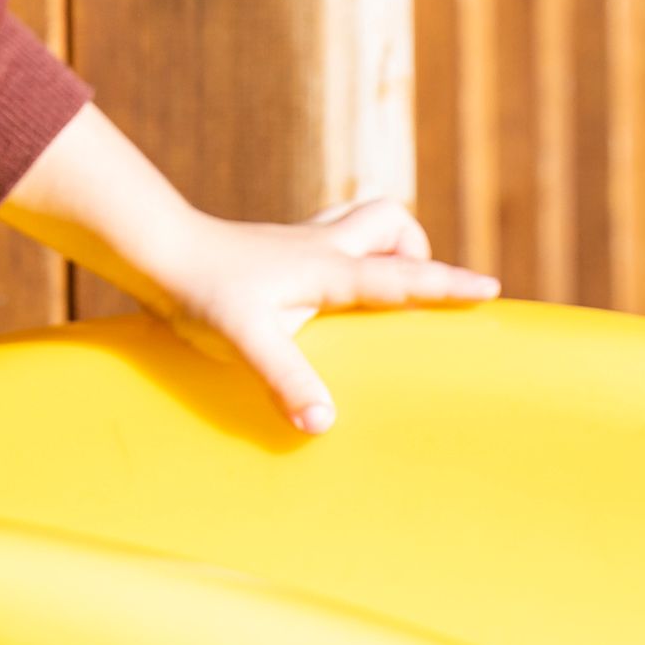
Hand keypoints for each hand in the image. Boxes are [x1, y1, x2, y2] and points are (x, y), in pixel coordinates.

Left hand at [147, 195, 495, 434]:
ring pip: (360, 221)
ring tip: (374, 294)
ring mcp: (298, 243)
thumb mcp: (246, 341)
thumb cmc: (202, 293)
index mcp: (328, 269)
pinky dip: (344, 254)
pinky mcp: (277, 250)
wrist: (155, 250)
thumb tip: (323, 424)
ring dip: (380, 245)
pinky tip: (321, 294)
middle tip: (410, 295)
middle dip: (414, 251)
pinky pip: (329, 237)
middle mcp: (321, 247)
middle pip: (389, 220)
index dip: (447, 284)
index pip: (402, 275)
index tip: (489, 291)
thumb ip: (287, 380)